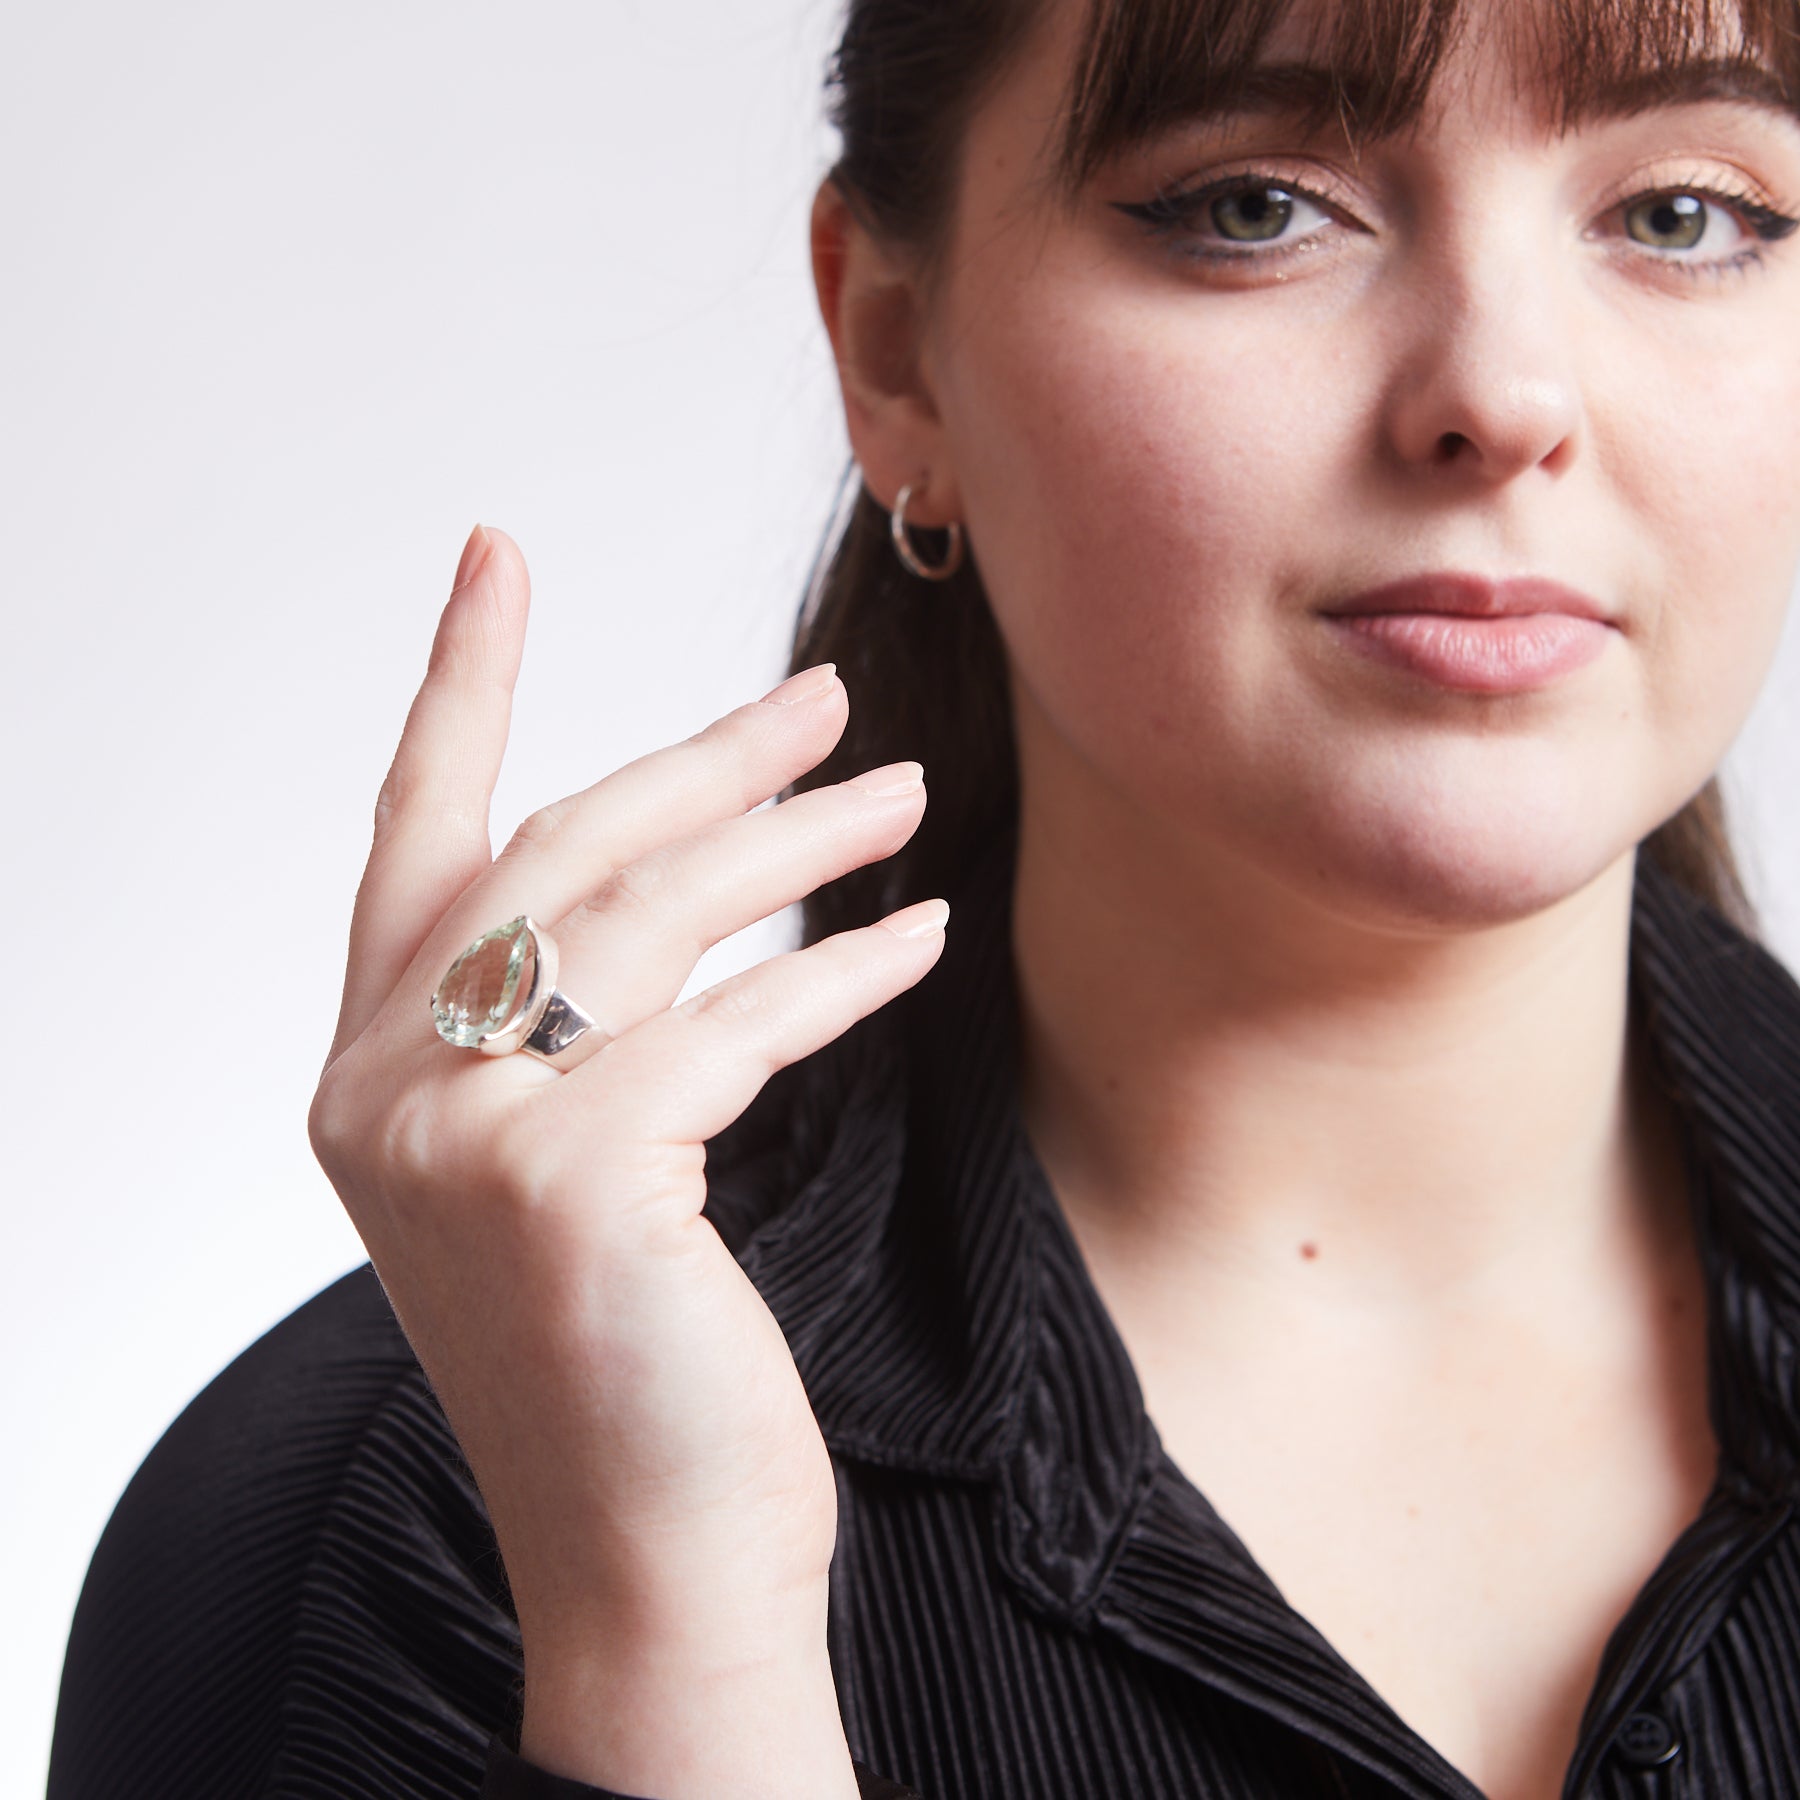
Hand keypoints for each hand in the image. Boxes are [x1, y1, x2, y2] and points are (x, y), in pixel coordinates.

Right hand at [307, 525, 946, 1798]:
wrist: (651, 1572)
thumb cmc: (629, 1374)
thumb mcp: (568, 1176)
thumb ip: (573, 1036)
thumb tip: (683, 888)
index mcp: (370, 1077)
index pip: (416, 840)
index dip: (462, 689)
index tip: (496, 559)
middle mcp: (385, 1090)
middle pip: (558, 853)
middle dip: (701, 760)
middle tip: (823, 696)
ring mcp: (461, 1131)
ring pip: (651, 916)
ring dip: (794, 841)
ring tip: (902, 791)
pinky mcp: (570, 1175)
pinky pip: (736, 1024)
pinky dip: (842, 972)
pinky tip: (921, 931)